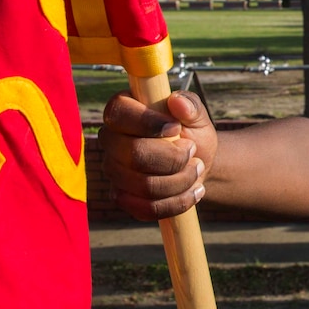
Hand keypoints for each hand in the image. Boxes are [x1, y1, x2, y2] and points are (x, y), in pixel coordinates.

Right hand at [99, 91, 216, 221]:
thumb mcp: (197, 116)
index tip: (176, 128)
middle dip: (174, 158)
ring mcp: (113, 171)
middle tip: (192, 151)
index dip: (148, 122)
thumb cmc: (192, 134)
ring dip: (181, 180)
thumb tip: (177, 101)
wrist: (196, 164)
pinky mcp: (122, 197)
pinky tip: (193, 190)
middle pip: (133, 155)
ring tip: (197, 168)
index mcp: (123, 111)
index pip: (118, 113)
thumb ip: (190, 105)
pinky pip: (147, 208)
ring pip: (144, 185)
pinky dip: (177, 201)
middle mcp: (111, 140)